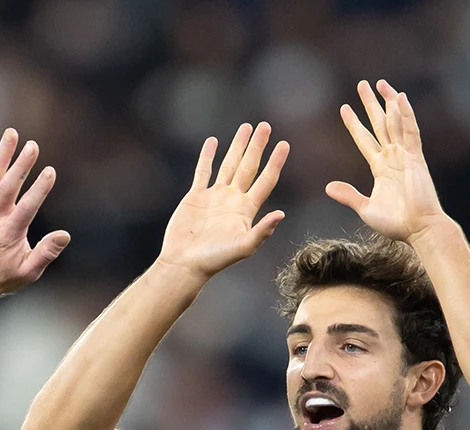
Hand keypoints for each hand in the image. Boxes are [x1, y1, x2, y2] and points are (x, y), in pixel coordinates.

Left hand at [0, 129, 70, 296]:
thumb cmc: (4, 275)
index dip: (39, 189)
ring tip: (12, 134)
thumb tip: (64, 235)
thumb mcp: (28, 272)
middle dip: (21, 165)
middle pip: (8, 187)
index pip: (27, 207)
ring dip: (2, 155)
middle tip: (33, 146)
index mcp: (10, 232)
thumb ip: (45, 253)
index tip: (50, 172)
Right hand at [157, 122, 288, 279]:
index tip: (284, 144)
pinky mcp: (196, 197)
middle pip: (249, 166)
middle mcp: (233, 199)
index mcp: (247, 209)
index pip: (265, 180)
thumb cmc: (215, 259)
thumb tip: (281, 214)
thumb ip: (262, 231)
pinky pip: (203, 171)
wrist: (185, 263)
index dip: (275, 162)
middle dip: (257, 146)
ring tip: (245, 127)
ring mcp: (215, 197)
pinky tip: (212, 142)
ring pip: (229, 165)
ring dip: (237, 146)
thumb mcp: (244, 246)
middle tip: (265, 126)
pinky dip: (207, 156)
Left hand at [328, 80, 448, 243]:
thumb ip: (348, 195)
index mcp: (381, 168)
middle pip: (380, 124)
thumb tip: (328, 187)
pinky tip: (400, 98)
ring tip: (380, 83)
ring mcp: (406, 156)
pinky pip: (411, 132)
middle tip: (362, 85)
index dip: (354, 124)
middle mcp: (393, 157)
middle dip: (371, 104)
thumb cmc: (396, 223)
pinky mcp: (416, 158)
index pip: (364, 139)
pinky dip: (406, 115)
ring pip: (395, 122)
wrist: (418, 230)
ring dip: (388, 102)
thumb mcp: (366, 208)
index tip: (344, 108)